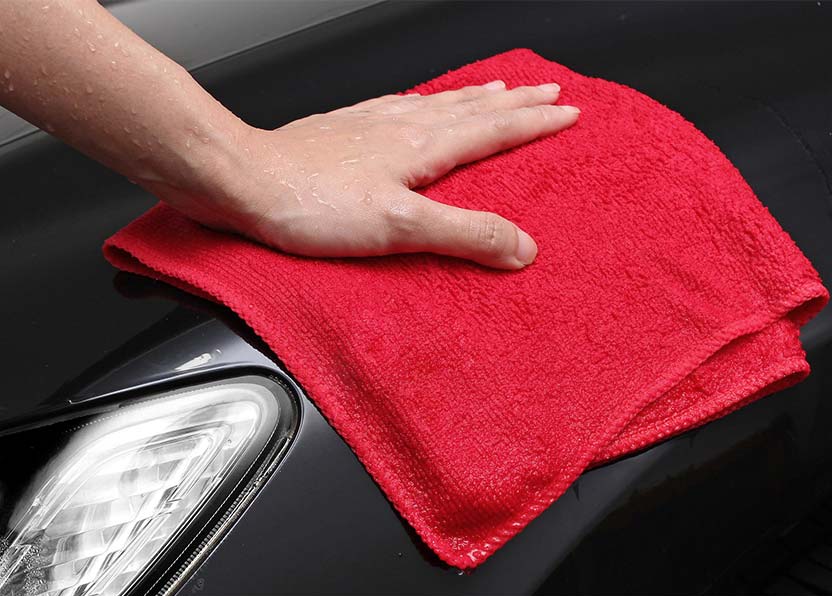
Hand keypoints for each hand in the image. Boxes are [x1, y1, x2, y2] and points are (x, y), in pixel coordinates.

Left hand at [160, 81, 579, 268]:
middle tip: (547, 91)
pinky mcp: (345, 130)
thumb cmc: (310, 204)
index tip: (567, 112)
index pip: (495, 129)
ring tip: (500, 89)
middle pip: (474, 108)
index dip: (535, 122)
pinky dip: (427, 101)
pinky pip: (403, 105)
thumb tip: (522, 247)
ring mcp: (372, 125)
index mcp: (423, 147)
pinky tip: (419, 103)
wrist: (240, 181)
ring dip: (478, 97)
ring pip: (441, 103)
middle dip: (516, 101)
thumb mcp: (399, 226)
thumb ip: (465, 233)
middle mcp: (402, 127)